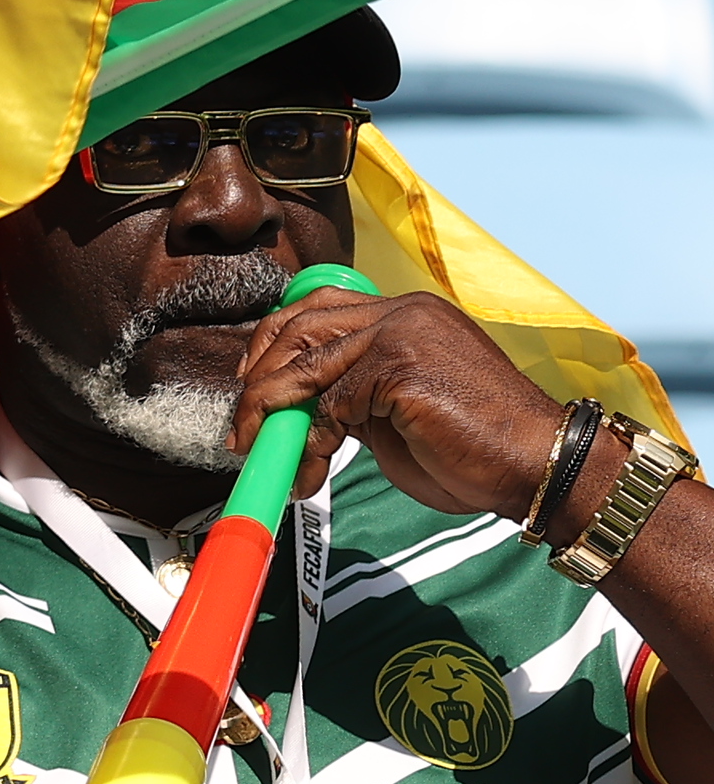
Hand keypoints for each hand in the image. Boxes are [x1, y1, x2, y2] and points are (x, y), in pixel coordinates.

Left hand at [233, 286, 567, 522]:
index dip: (272, 346)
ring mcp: (401, 334)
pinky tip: (312, 473)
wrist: (538, 467)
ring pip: (303, 367)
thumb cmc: (475, 448)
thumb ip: (350, 395)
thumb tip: (294, 411)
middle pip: (297, 329)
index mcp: (405, 314)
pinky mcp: (398, 366)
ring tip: (269, 459)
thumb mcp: (398, 411)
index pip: (315, 310)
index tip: (250, 388)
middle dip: (259, 381)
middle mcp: (401, 312)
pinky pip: (327, 404)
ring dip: (272, 417)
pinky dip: (309, 442)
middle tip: (244, 431)